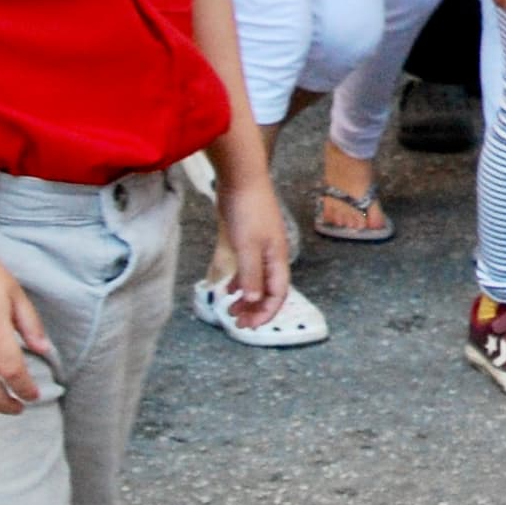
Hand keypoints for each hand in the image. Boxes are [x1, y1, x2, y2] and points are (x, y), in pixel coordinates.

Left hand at [216, 170, 291, 330]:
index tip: (249, 326)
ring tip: (228, 309)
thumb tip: (252, 300)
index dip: (266, 313)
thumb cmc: (247, 210)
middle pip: (268, 291)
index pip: (278, 294)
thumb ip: (250, 275)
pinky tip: (227, 288)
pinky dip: (239, 282)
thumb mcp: (247, 246)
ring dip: (245, 298)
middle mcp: (272, 256)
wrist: (242, 178)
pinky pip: (248, 269)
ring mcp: (261, 247)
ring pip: (257, 281)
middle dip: (254, 309)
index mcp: (277, 258)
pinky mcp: (248, 239)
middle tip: (236, 322)